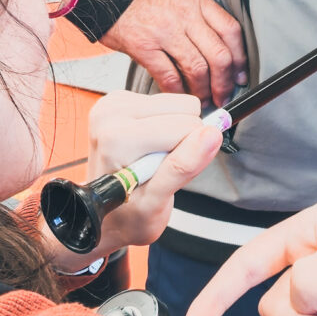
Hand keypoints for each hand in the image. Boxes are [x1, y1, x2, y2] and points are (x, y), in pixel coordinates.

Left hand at [40, 91, 223, 265]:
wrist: (105, 216)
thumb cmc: (128, 214)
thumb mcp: (156, 203)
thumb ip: (182, 167)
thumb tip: (211, 135)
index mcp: (116, 138)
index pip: (186, 127)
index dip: (188, 154)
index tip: (166, 173)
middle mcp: (110, 114)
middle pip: (184, 109)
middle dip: (181, 140)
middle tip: (159, 167)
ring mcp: (113, 104)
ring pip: (180, 104)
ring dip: (173, 133)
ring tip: (152, 159)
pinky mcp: (121, 99)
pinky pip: (167, 103)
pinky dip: (165, 126)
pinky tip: (148, 148)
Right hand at [102, 0, 246, 104]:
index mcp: (197, 1)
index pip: (230, 31)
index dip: (240, 57)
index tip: (241, 74)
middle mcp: (185, 17)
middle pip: (218, 55)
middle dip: (225, 82)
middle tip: (225, 95)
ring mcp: (165, 33)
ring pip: (197, 69)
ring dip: (204, 91)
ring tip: (204, 101)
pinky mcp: (144, 48)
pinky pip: (168, 76)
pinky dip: (178, 91)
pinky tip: (180, 97)